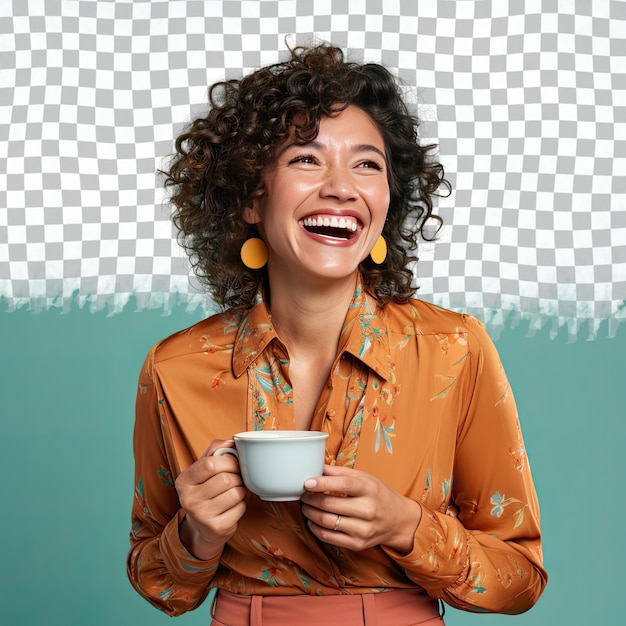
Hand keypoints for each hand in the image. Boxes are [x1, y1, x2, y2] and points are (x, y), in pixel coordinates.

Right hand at [175, 439, 246, 559]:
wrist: (202, 527)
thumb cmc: (206, 489)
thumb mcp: (204, 468)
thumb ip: (216, 450)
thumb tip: (233, 442)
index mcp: (183, 481)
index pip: (210, 464)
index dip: (228, 460)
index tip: (233, 462)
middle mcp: (188, 500)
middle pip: (225, 479)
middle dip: (237, 476)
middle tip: (235, 478)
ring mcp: (202, 516)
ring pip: (236, 493)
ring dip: (241, 490)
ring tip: (233, 491)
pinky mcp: (217, 528)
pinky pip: (240, 508)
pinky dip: (241, 504)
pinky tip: (232, 506)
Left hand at [300, 464, 421, 553]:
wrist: (398, 520)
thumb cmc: (378, 494)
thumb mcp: (364, 478)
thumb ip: (341, 472)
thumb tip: (317, 466)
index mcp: (369, 489)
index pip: (342, 484)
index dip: (322, 483)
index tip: (306, 482)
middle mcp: (368, 509)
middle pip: (330, 504)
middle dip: (310, 499)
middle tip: (302, 494)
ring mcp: (363, 529)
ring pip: (327, 522)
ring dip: (310, 513)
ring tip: (305, 507)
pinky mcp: (358, 544)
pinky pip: (330, 538)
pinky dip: (316, 529)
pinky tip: (312, 521)